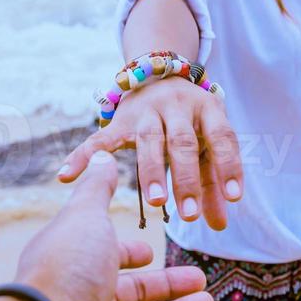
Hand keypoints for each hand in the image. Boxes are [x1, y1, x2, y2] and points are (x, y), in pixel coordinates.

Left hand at [16, 149, 214, 300]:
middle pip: (132, 293)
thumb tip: (102, 158)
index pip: (104, 258)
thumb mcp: (85, 218)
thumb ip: (97, 190)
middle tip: (198, 277)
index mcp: (74, 265)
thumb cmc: (65, 272)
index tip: (148, 251)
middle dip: (166, 284)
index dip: (127, 253)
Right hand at [56, 76, 243, 230]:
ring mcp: (146, 110)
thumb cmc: (191, 122)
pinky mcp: (119, 119)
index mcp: (207, 108)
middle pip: (182, 142)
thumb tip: (221, 226)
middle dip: (186, 179)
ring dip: (152, 173)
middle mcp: (177, 105)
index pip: (222, 138)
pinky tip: (67, 175)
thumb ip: (214, 184)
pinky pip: (100, 139)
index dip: (229, 166)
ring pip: (148, 141)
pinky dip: (82, 156)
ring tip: (156, 202)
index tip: (234, 198)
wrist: (160, 73)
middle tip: (190, 215)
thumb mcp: (208, 143)